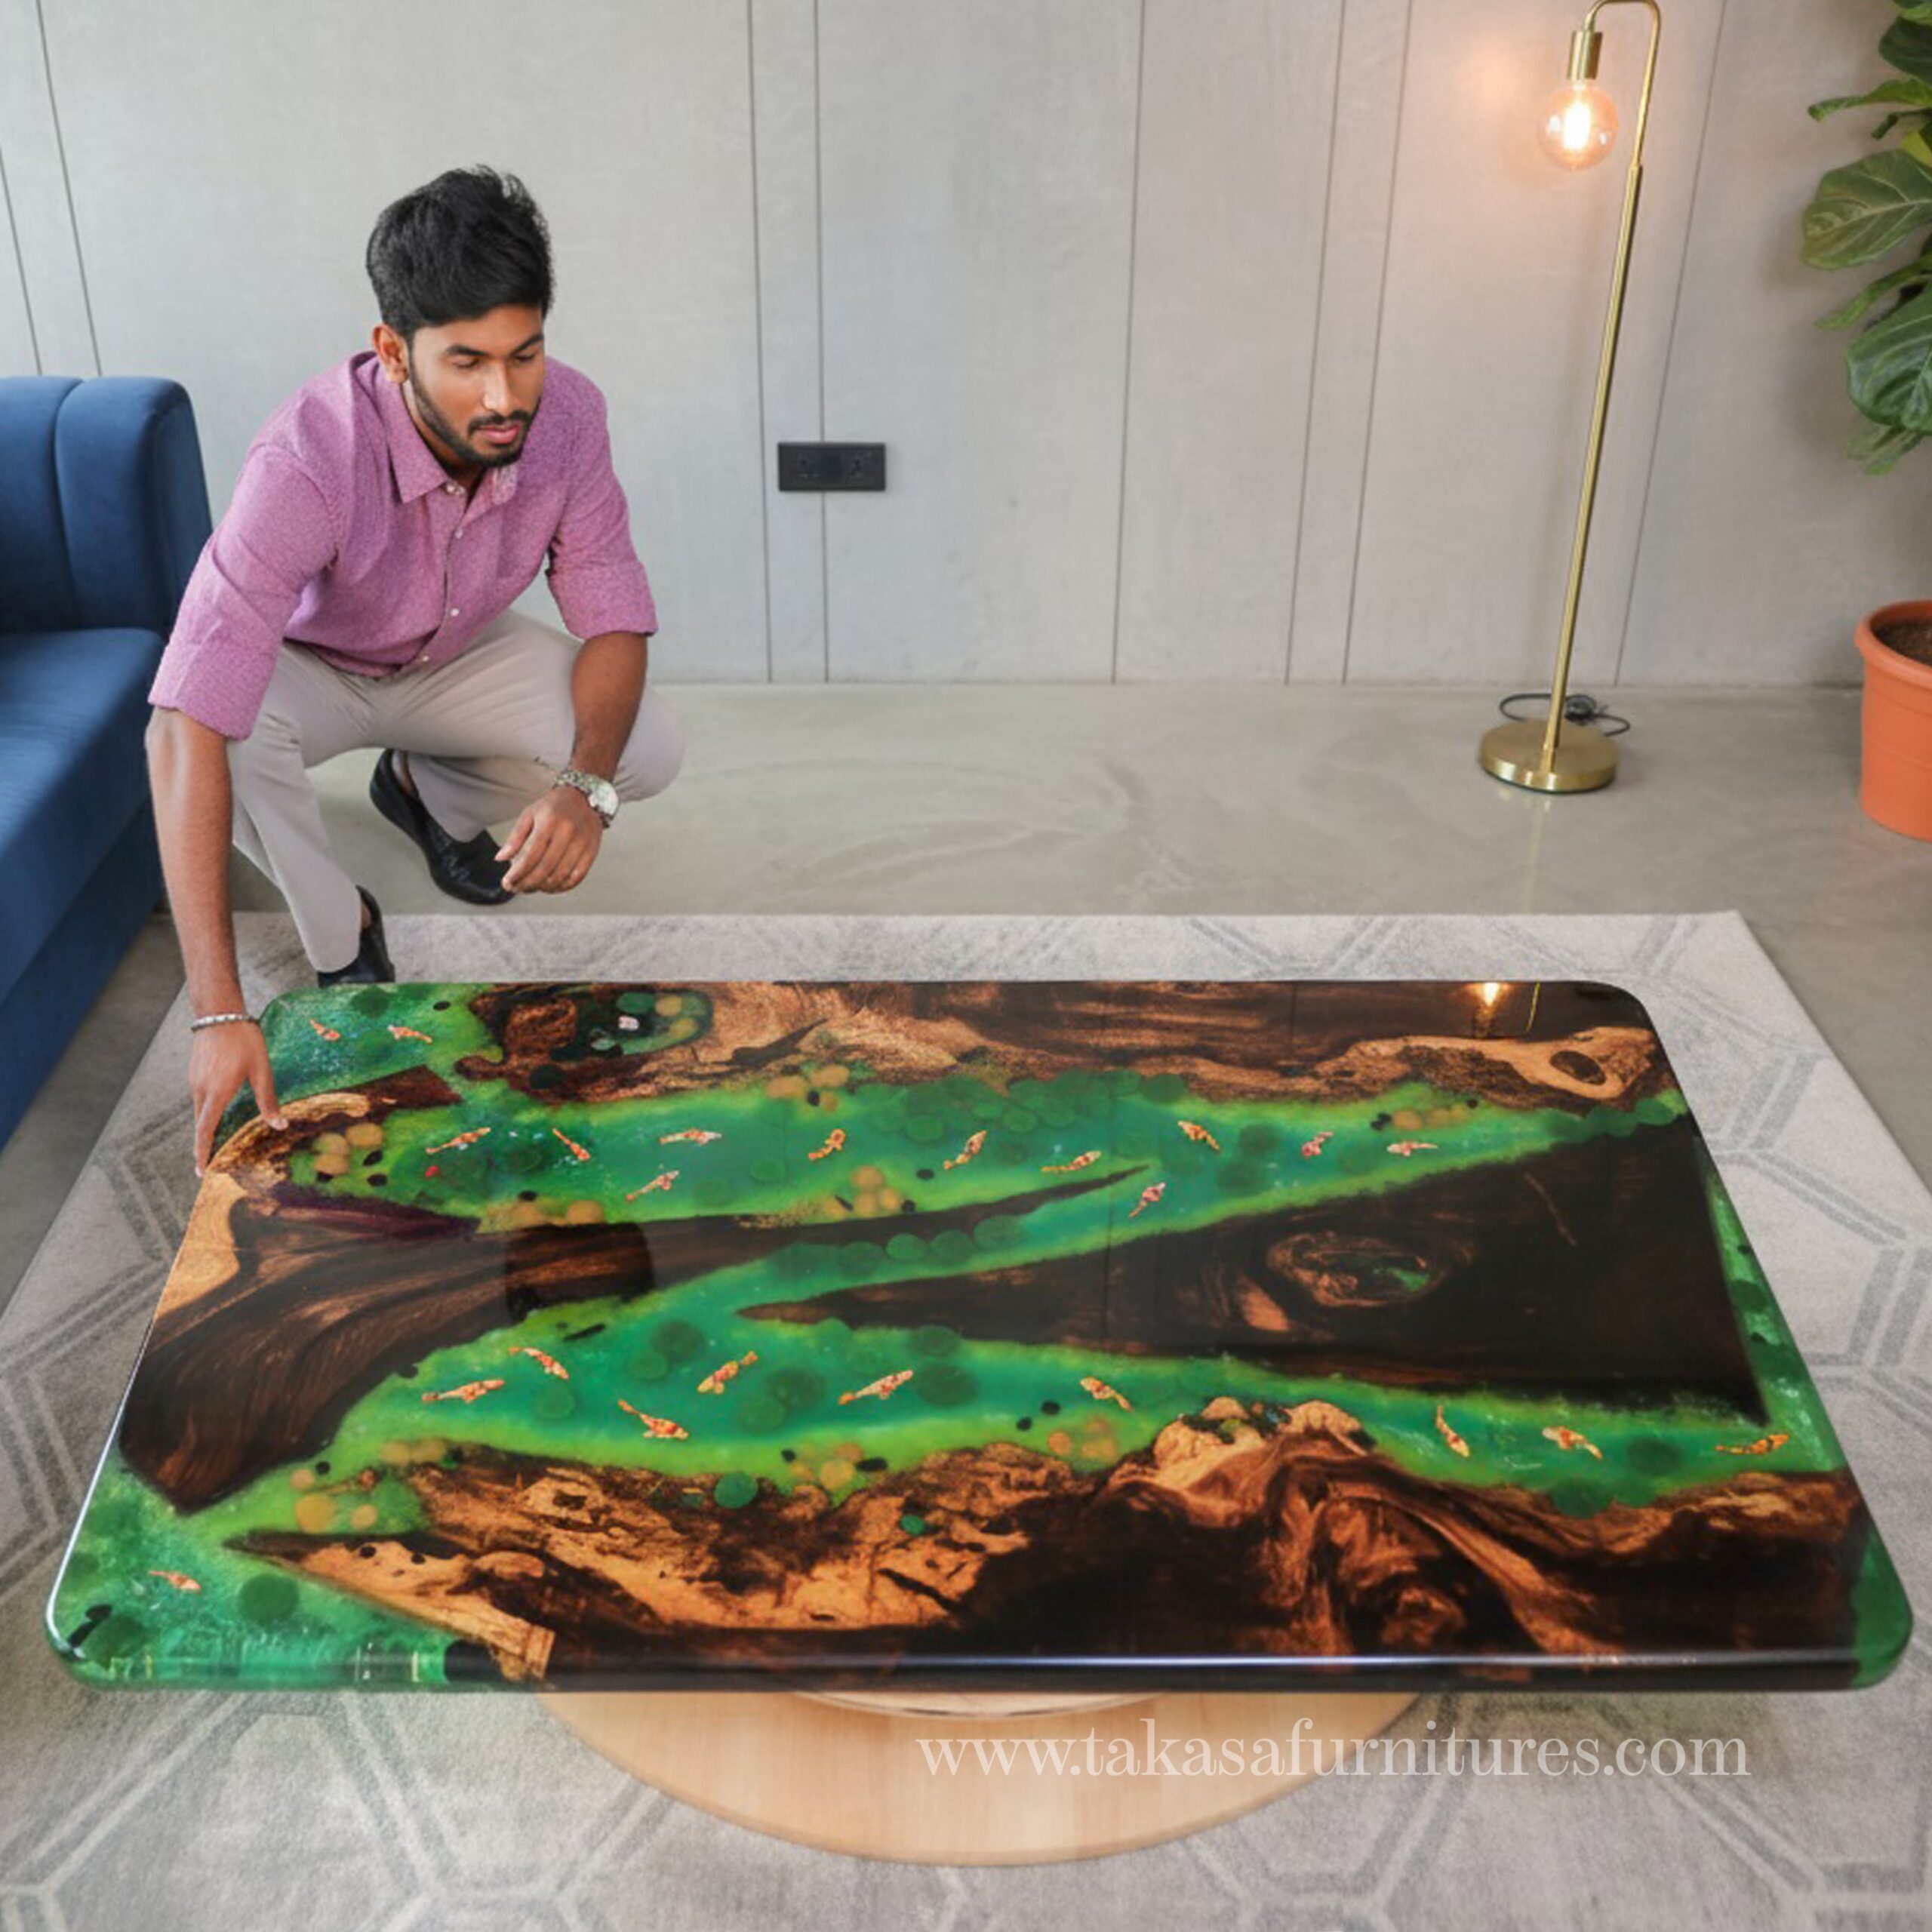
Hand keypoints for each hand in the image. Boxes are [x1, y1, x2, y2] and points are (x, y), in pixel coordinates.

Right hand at [190, 1022, 285, 1176]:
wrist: (219, 1013)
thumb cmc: (243, 1039)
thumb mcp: (261, 1070)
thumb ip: (268, 1099)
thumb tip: (279, 1124)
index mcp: (217, 1092)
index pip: (206, 1130)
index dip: (203, 1152)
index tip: (201, 1171)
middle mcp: (201, 1090)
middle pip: (200, 1125)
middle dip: (203, 1145)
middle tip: (209, 1163)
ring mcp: (195, 1080)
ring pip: (199, 1111)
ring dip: (205, 1128)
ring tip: (213, 1143)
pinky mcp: (195, 1072)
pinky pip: (199, 1098)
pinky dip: (205, 1111)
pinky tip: (215, 1113)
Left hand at [496, 784, 603, 893]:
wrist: (583, 799)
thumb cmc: (552, 808)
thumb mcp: (529, 815)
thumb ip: (515, 837)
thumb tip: (501, 858)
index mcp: (550, 821)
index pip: (531, 854)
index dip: (518, 873)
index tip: (507, 882)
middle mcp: (568, 832)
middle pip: (545, 867)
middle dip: (528, 883)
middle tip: (516, 889)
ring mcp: (582, 843)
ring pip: (561, 875)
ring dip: (543, 887)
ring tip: (531, 888)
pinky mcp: (592, 851)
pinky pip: (577, 877)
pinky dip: (562, 887)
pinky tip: (550, 887)